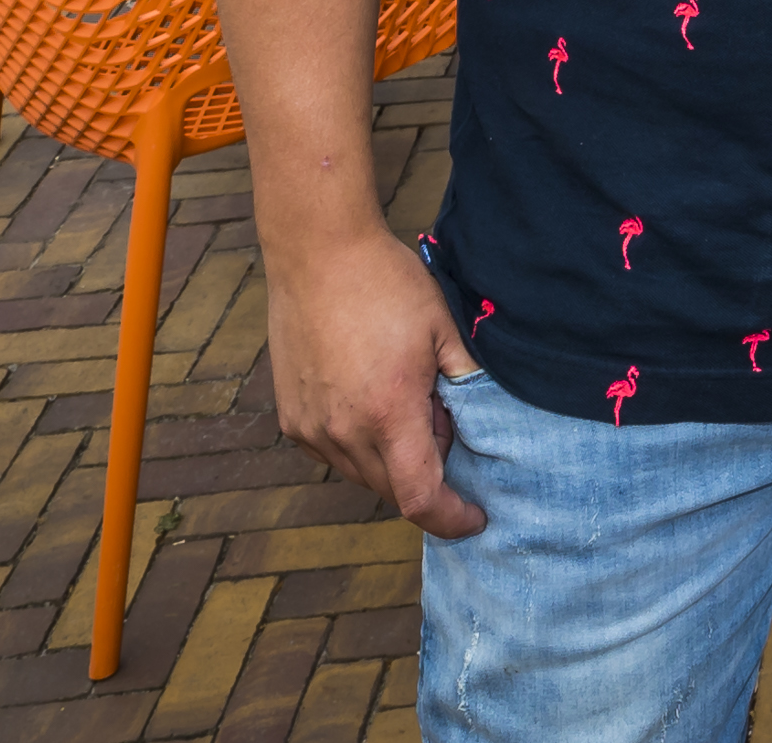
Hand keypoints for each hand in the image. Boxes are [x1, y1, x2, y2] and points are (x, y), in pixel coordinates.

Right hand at [261, 217, 484, 540]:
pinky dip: (360, 444)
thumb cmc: (385, 283)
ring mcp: (311, 428)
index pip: (419, 499)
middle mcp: (342, 431)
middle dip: (426, 473)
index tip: (474, 517)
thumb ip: (466, 384)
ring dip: (391, 459)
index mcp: (388, 413)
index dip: (451, 519)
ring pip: (361, 474)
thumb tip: (480, 423)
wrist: (317, 251)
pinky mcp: (291, 418)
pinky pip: (334, 453)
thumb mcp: (444, 329)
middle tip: (441, 420)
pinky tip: (373, 398)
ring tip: (406, 399)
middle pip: (392, 490)